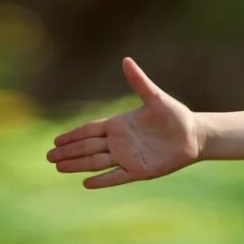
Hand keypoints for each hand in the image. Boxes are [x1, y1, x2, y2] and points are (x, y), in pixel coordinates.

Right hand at [46, 57, 200, 188]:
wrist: (194, 135)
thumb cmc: (175, 115)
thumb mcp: (156, 98)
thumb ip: (139, 81)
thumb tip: (126, 60)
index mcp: (119, 124)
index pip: (90, 130)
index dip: (73, 135)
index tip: (56, 140)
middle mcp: (120, 142)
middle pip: (88, 147)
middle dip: (68, 151)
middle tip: (48, 156)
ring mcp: (128, 157)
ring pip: (97, 162)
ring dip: (78, 165)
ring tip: (58, 167)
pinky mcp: (139, 170)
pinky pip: (117, 176)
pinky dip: (102, 180)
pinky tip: (86, 183)